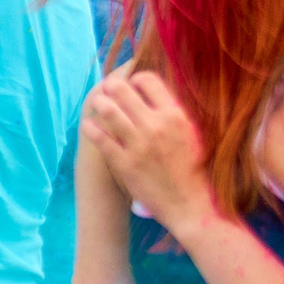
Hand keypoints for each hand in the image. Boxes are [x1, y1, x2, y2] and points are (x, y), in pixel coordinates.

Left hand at [84, 65, 209, 228]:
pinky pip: (100, 137)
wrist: (190, 204)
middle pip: (122, 90)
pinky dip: (91, 127)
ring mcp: (138, 144)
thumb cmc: (194, 168)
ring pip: (108, 110)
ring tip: (97, 103)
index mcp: (175, 115)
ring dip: (99, 103)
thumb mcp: (192, 132)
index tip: (132, 86)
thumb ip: (173, 112)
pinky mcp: (124, 162)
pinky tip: (89, 125)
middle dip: (111, 86)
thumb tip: (154, 92)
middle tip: (108, 90)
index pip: (147, 80)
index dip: (135, 79)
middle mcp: (155, 126)